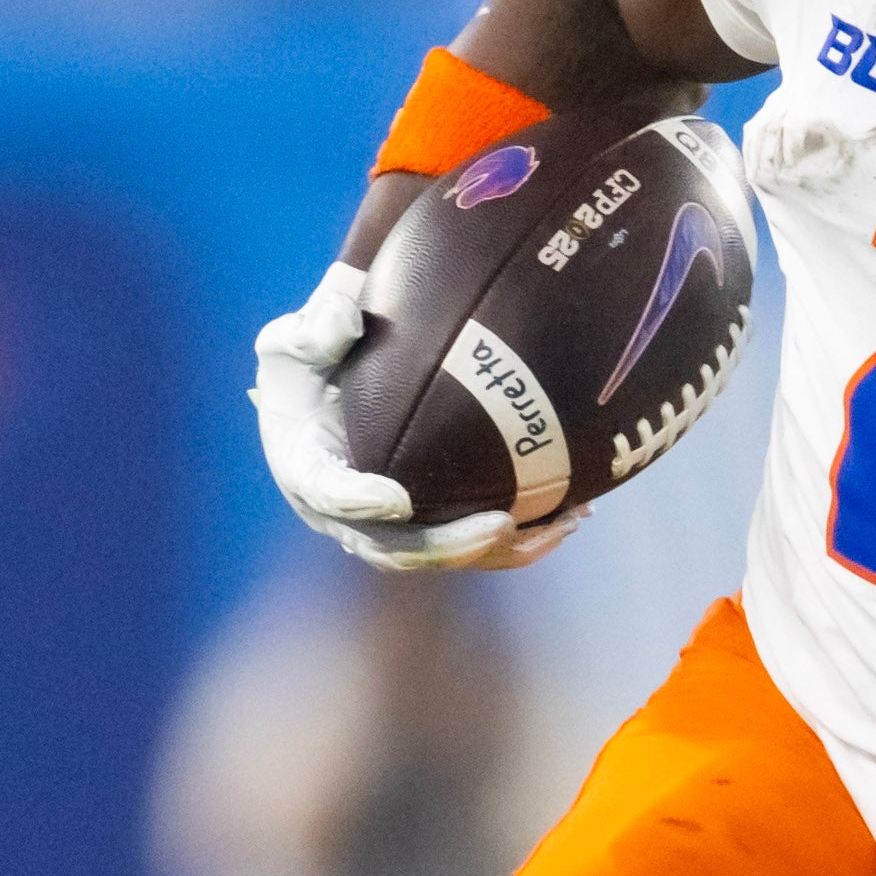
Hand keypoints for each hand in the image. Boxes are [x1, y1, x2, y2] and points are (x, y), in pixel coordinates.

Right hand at [249, 256, 584, 574]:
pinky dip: (524, 533)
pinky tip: (574, 513)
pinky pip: (476, 540)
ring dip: (503, 550)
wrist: (336, 378)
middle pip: (396, 547)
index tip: (395, 499)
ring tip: (560, 526)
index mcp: (305, 468)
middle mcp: (345, 513)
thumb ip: (318, 326)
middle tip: (501, 526)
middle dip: (449, 545)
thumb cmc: (316, 353)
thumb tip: (343, 321)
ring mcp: (390, 526)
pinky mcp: (429, 522)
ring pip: (446, 553)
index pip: (328, 493)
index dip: (357, 503)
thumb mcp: (301, 335)